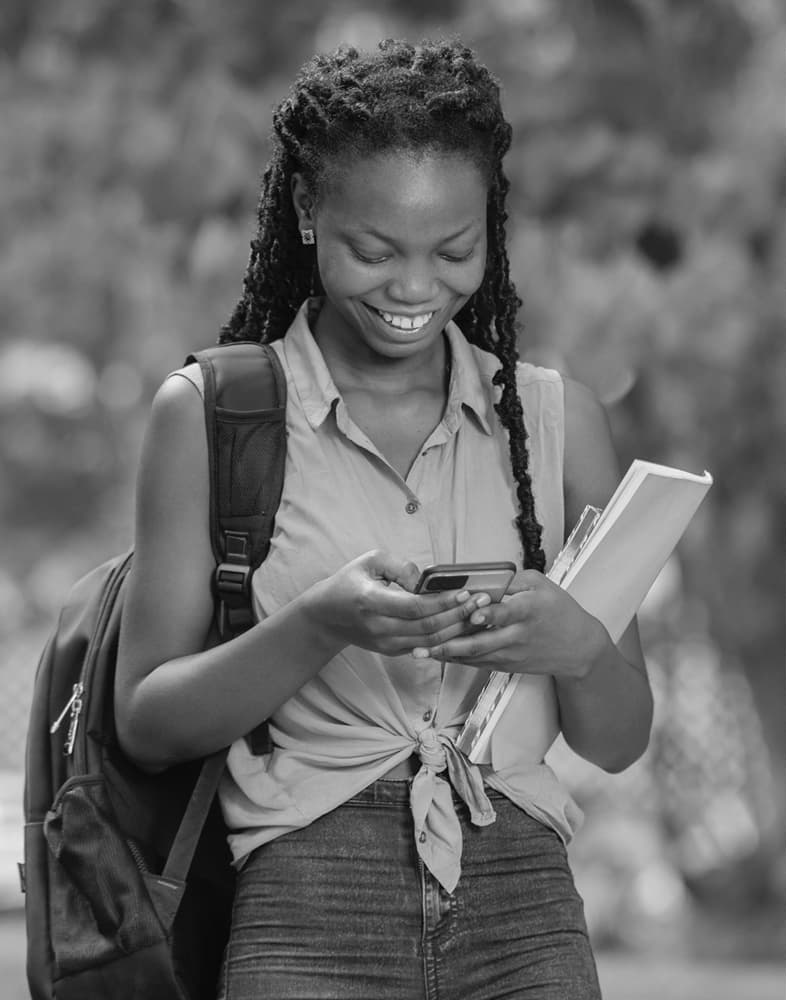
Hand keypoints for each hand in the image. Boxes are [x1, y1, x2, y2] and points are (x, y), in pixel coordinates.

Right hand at [305, 549, 488, 656]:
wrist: (327, 616)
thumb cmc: (349, 582)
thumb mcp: (370, 561)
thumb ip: (400, 566)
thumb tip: (425, 581)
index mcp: (371, 602)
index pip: (414, 607)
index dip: (442, 602)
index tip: (464, 593)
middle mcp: (379, 628)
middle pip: (427, 628)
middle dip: (458, 615)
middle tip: (482, 602)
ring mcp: (386, 644)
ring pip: (430, 643)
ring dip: (458, 630)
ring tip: (479, 615)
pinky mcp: (393, 651)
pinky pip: (425, 648)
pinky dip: (447, 639)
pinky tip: (464, 627)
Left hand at [412, 570, 607, 678]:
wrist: (578, 648)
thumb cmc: (559, 610)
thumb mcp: (541, 585)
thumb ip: (511, 581)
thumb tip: (480, 579)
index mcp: (529, 610)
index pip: (506, 613)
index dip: (488, 614)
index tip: (472, 614)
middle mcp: (518, 634)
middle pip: (482, 641)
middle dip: (451, 643)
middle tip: (425, 641)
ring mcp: (511, 653)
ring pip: (475, 655)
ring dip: (447, 654)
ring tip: (421, 651)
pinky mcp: (507, 664)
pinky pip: (478, 662)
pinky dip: (456, 659)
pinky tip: (436, 655)